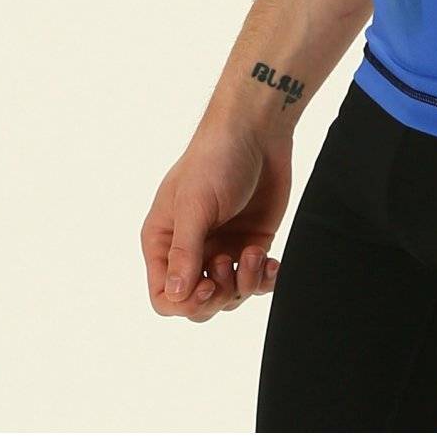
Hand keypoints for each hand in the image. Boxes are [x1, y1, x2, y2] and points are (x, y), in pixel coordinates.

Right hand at [140, 123, 291, 322]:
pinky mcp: (252, 243)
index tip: (207, 285)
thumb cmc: (215, 159)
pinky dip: (265, 280)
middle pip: (197, 304)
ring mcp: (223, 248)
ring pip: (229, 297)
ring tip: (253, 252)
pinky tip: (272, 261)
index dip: (184, 303)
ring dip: (243, 285)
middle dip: (217, 296)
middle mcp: (191, 251)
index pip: (164, 297)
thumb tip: (176, 296)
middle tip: (230, 263)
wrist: (257, 131)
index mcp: (164, 241)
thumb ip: (185, 252)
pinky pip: (255, 281)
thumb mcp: (194, 204)